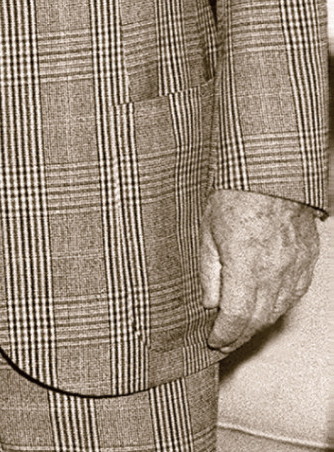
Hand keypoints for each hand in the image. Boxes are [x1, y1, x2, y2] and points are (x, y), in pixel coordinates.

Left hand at [201, 187, 319, 350]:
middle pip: (260, 319)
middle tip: (225, 341)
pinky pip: (295, 293)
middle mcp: (276, 273)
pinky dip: (279, 304)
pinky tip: (267, 306)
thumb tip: (211, 303)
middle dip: (241, 334)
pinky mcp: (307, 260)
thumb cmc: (233, 196)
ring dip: (260, 322)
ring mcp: (296, 268)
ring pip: (279, 309)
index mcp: (247, 268)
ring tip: (242, 328)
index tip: (214, 341)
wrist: (270, 174)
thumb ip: (209, 272)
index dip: (225, 335)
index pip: (237, 317)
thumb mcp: (207, 233)